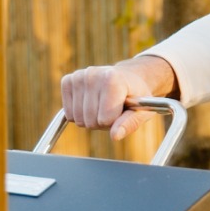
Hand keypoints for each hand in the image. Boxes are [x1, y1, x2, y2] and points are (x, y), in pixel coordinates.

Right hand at [60, 53, 178, 140]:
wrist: (126, 78)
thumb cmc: (135, 96)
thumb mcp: (142, 111)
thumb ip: (129, 123)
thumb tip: (115, 136)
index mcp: (113, 79)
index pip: (105, 120)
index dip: (116, 122)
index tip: (123, 110)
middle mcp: (93, 74)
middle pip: (90, 121)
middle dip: (102, 122)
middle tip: (112, 109)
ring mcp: (78, 77)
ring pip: (78, 119)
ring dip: (91, 119)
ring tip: (102, 106)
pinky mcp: (68, 81)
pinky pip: (69, 114)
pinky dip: (79, 115)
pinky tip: (90, 103)